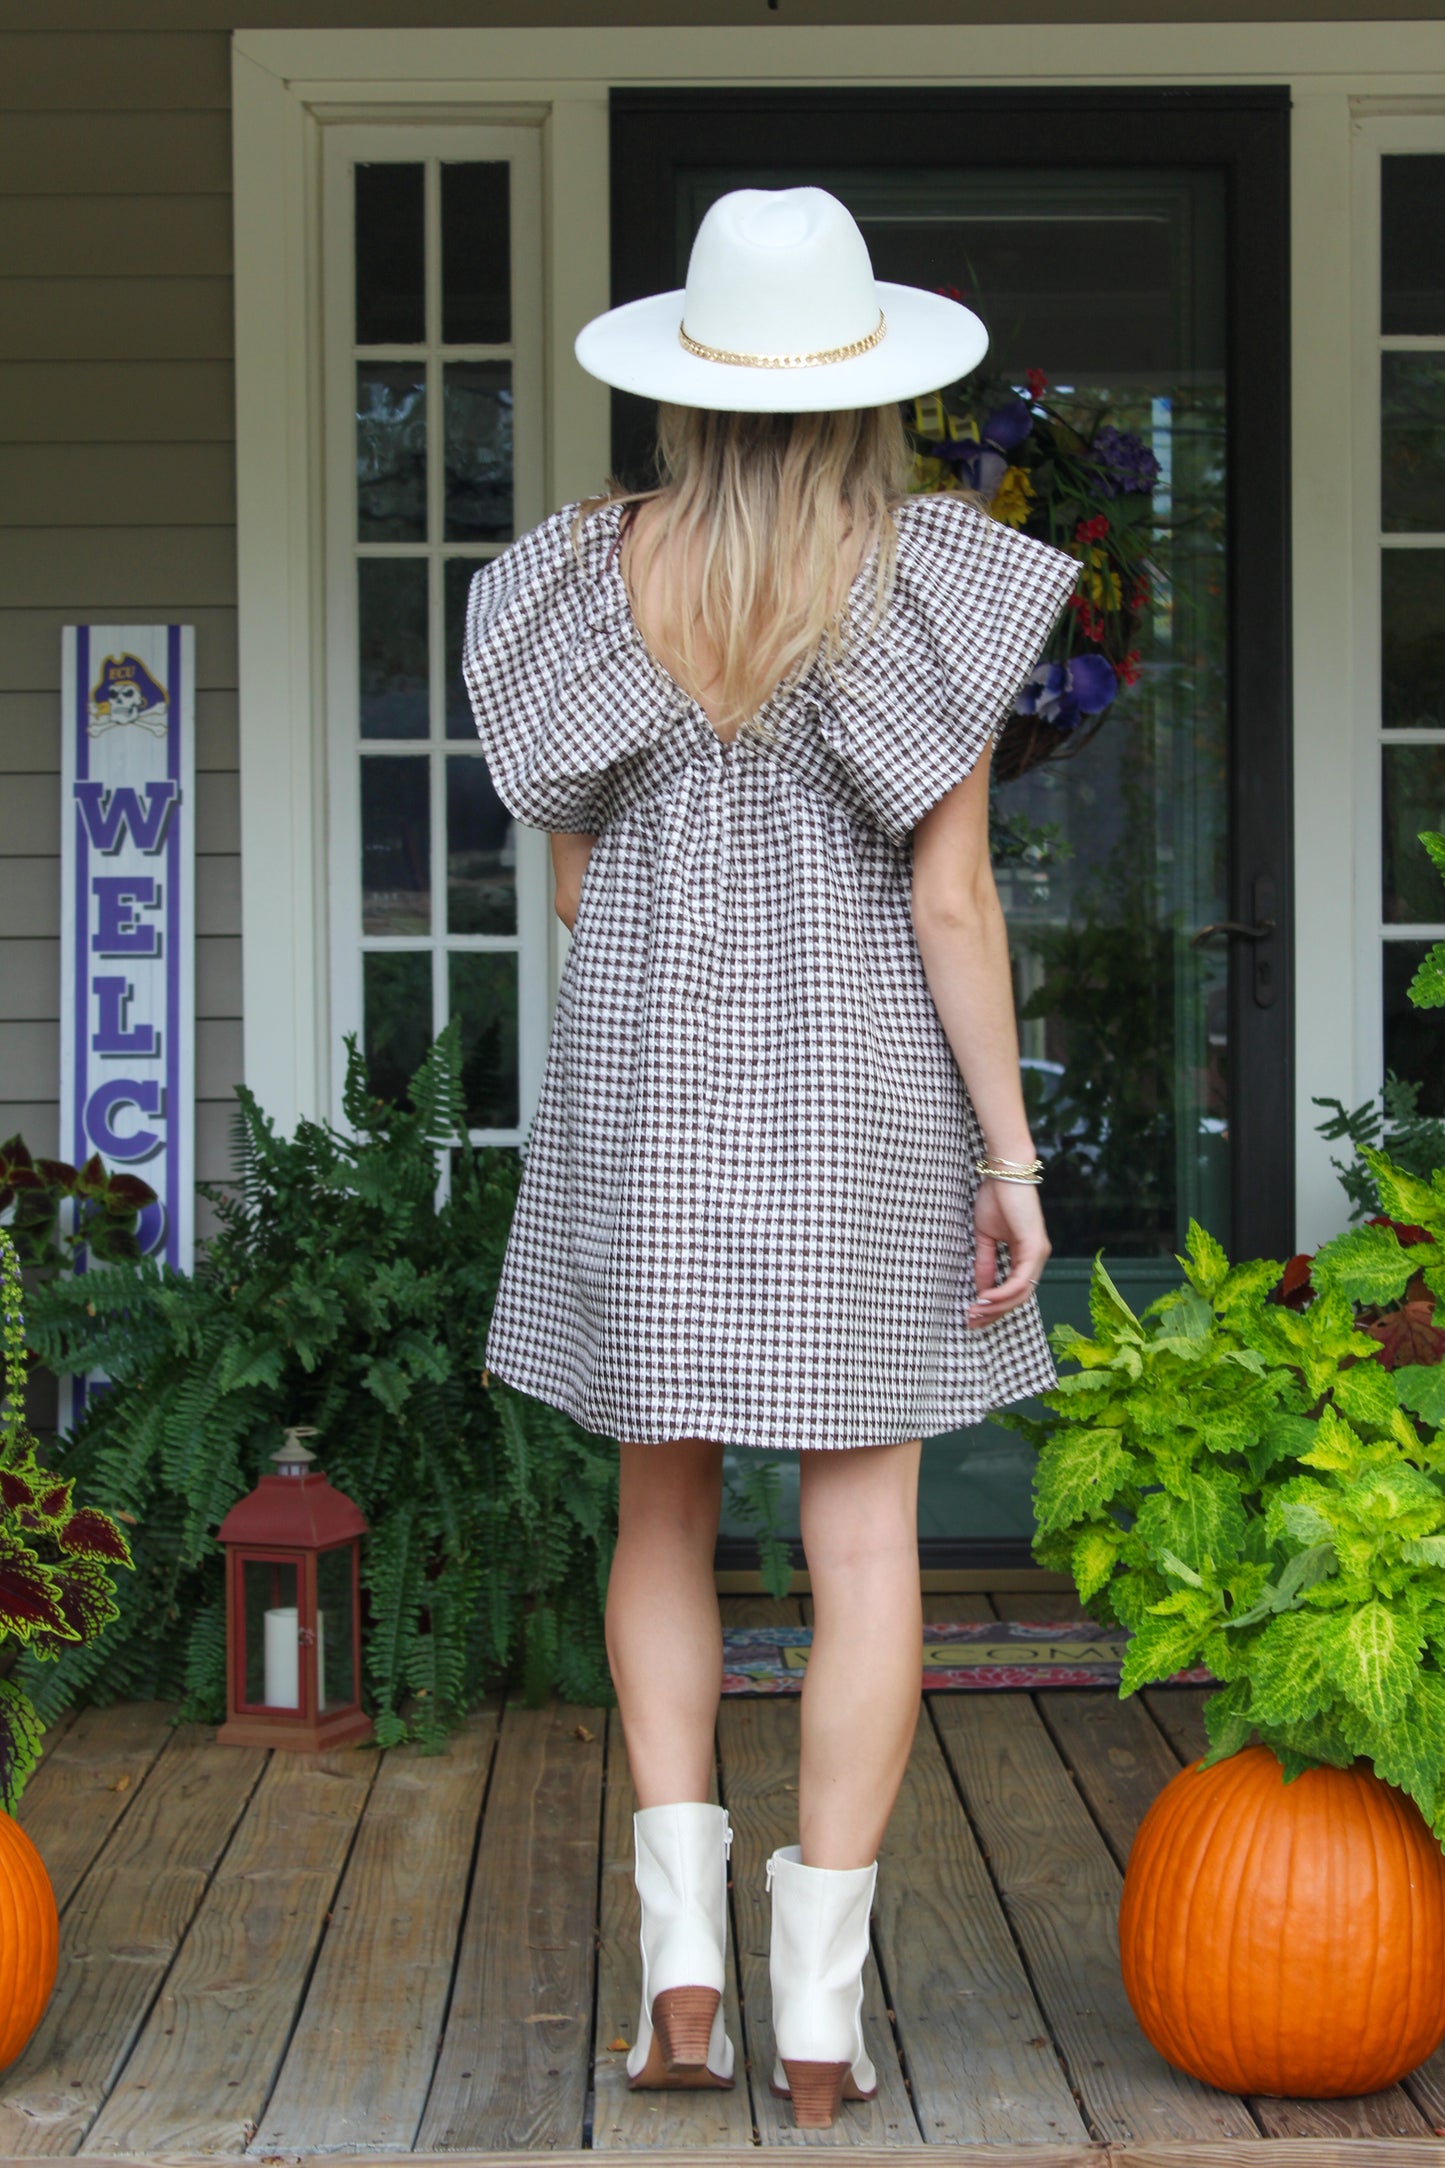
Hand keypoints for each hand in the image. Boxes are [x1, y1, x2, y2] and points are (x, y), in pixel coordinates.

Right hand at [967, 1176, 1050, 1327]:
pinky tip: (985, 1297)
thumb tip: (980, 1290)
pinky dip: (1002, 1292)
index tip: (973, 1314)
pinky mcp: (1034, 1247)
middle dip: (994, 1313)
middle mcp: (1037, 1258)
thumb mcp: (985, 1238)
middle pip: (1019, 1298)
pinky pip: (1020, 1280)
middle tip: (972, 1321)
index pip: (1015, 1290)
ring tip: (975, 1311)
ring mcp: (1038, 1254)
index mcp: (1027, 1255)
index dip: (995, 1306)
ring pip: (1021, 1293)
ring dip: (996, 1306)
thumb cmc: (996, 1198)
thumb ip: (985, 1263)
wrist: (1004, 1172)